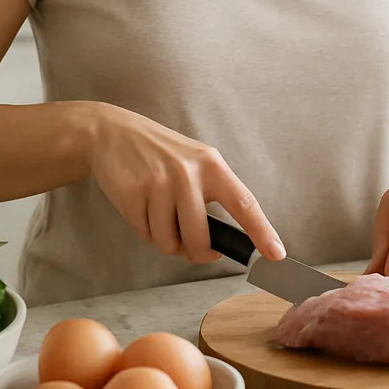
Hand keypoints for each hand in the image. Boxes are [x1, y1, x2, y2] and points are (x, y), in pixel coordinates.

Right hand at [88, 103, 284, 264]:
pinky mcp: (132, 195)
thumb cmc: (160, 154)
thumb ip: (211, 196)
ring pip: (169, 242)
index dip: (262, 232)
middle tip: (193, 248)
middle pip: (200, 239)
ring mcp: (158, 184)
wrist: (112, 132)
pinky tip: (143, 209)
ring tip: (161, 218)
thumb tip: (222, 244)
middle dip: (197, 253)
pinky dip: (146, 231)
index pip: (244, 203)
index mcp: (211, 165)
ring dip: (166, 242)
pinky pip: (146, 234)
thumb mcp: (193, 162)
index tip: (276, 255)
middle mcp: (187, 173)